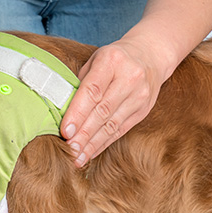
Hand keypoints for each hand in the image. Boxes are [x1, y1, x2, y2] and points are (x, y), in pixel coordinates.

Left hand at [60, 40, 167, 166]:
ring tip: (77, 157)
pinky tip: (91, 152)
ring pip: (112, 124)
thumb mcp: (96, 59)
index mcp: (112, 60)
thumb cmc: (114, 59)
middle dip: (84, 133)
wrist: (150, 55)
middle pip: (103, 111)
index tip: (65, 131)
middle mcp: (129, 77)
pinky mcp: (143, 110)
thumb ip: (81, 82)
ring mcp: (139, 95)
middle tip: (69, 149)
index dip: (78, 113)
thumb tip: (61, 110)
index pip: (93, 90)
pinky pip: (120, 130)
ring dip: (93, 143)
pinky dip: (103, 143)